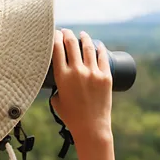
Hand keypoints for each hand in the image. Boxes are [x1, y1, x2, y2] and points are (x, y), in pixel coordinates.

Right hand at [50, 29, 112, 143]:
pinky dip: (99, 48)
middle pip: (71, 43)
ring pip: (88, 47)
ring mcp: (93, 73)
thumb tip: (57, 82)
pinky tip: (98, 44)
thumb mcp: (57, 101)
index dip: (54, 37)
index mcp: (62, 77)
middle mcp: (77, 72)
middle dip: (68, 34)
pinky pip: (102, 57)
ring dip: (84, 38)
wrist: (91, 127)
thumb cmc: (72, 117)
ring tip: (83, 35)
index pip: (56, 48)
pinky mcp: (106, 77)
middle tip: (67, 32)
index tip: (54, 34)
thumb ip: (55, 89)